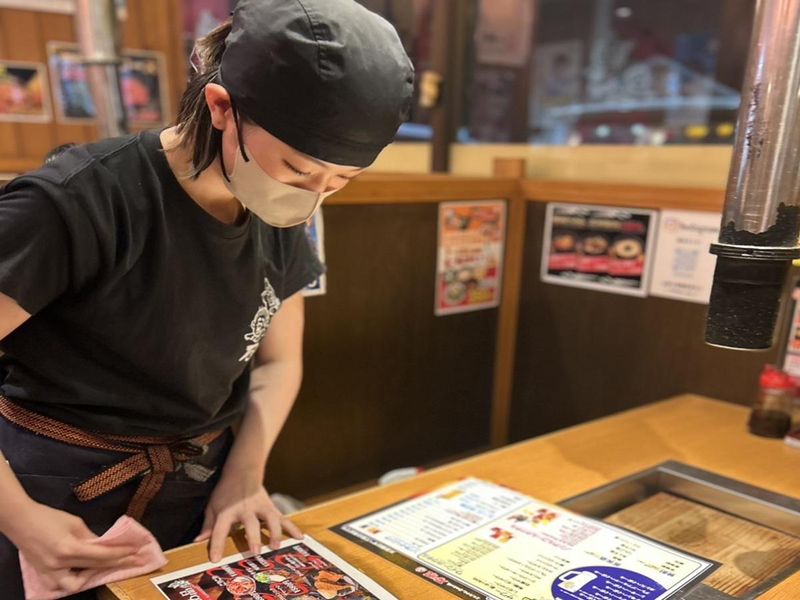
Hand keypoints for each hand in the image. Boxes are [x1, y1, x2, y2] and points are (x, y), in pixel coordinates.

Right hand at [8, 501, 141, 594]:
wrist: (21, 521)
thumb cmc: (48, 517)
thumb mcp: (75, 523)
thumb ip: (90, 537)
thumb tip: (105, 545)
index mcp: (68, 549)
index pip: (101, 556)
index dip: (120, 554)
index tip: (135, 551)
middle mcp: (59, 565)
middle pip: (93, 569)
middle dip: (114, 564)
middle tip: (130, 559)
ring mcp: (49, 573)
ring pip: (74, 586)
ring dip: (90, 578)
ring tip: (102, 567)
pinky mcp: (42, 575)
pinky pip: (60, 586)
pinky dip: (72, 581)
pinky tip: (81, 573)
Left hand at [194, 470, 302, 561]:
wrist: (242, 471)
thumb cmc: (225, 492)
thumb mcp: (213, 506)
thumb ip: (208, 525)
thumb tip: (198, 541)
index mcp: (227, 511)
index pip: (219, 530)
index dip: (217, 545)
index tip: (215, 560)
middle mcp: (245, 509)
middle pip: (250, 524)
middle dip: (253, 538)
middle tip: (255, 552)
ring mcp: (260, 507)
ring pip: (270, 519)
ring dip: (274, 533)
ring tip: (276, 546)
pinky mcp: (271, 507)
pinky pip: (283, 518)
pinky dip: (292, 527)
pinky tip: (300, 537)